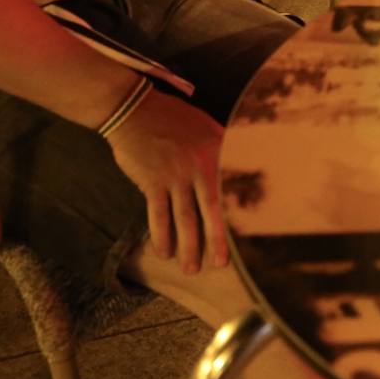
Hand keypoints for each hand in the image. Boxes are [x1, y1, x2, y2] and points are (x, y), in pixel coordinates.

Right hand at [107, 90, 227, 273]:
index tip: (246, 235)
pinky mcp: (152, 182)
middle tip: (220, 264)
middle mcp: (199, 164)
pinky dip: (161, 235)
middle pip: (210, 210)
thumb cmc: (170, 117)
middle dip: (216, 240)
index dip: (237, 213)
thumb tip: (235, 166)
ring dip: (187, 247)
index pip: (230, 188)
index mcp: (216, 149)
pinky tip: (164, 252)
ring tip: (190, 269)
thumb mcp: (204, 125)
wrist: (133, 109)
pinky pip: (158, 215)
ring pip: (184, 218)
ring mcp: (175, 174)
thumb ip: (220, 146)